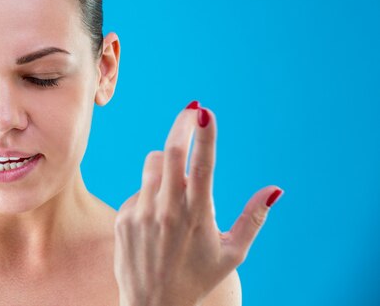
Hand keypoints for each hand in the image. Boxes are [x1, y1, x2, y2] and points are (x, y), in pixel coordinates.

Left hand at [113, 101, 282, 305]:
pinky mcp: (123, 217)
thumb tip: (274, 189)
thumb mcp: (232, 253)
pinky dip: (151, 191)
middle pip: (170, 151)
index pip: (202, 165)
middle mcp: (167, 210)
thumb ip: (253, 218)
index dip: (204, 135)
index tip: (204, 111)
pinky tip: (156, 216)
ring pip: (153, 163)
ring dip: (166, 162)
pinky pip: (139, 188)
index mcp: (197, 215)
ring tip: (176, 184)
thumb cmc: (198, 277)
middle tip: (191, 111)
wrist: (153, 305)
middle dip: (181, 126)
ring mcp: (141, 212)